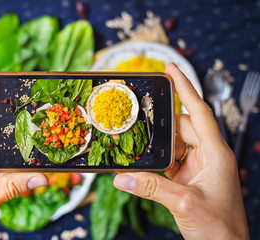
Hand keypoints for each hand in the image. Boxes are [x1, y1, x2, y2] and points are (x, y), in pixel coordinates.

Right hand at [114, 63, 248, 238]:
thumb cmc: (219, 229)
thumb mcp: (184, 204)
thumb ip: (151, 188)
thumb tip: (122, 177)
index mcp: (216, 154)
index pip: (199, 111)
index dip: (185, 88)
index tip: (171, 69)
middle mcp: (207, 155)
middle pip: (181, 128)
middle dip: (160, 126)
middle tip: (140, 120)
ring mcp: (197, 167)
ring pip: (173, 144)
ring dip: (157, 145)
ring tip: (138, 144)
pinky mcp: (187, 178)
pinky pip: (169, 160)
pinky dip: (156, 160)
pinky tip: (144, 163)